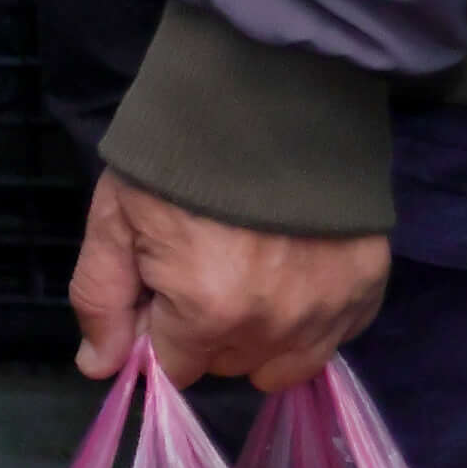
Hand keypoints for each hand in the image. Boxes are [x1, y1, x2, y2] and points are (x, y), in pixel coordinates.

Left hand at [71, 171, 393, 391]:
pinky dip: (308, 320)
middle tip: (201, 267)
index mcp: (208, 312)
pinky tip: (289, 274)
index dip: (160, 330)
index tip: (159, 290)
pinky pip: (332, 339)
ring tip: (246, 272)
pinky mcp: (368, 291)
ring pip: (283, 362)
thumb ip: (103, 298)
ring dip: (259, 334)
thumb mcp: (115, 217)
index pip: (176, 367)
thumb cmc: (175, 158)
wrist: (264, 100)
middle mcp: (276, 327)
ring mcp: (328, 312)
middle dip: (205, 331)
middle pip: (229, 363)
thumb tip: (98, 367)